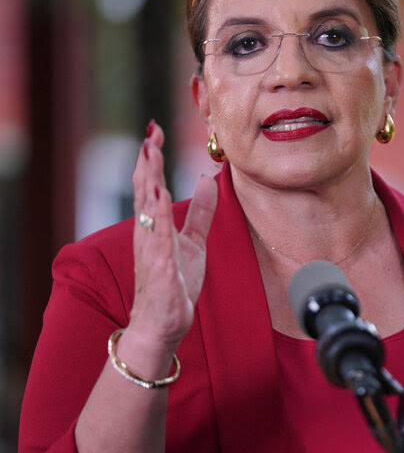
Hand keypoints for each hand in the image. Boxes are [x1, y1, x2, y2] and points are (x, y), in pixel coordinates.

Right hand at [128, 120, 216, 352]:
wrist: (166, 321)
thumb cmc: (175, 281)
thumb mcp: (193, 240)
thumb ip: (200, 212)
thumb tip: (208, 181)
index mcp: (154, 224)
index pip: (151, 184)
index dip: (152, 158)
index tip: (155, 131)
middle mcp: (148, 232)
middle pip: (144, 189)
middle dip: (147, 160)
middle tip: (150, 132)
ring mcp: (151, 248)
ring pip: (147, 207)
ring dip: (148, 179)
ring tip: (149, 153)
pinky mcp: (160, 266)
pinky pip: (159, 236)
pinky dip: (159, 215)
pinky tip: (161, 195)